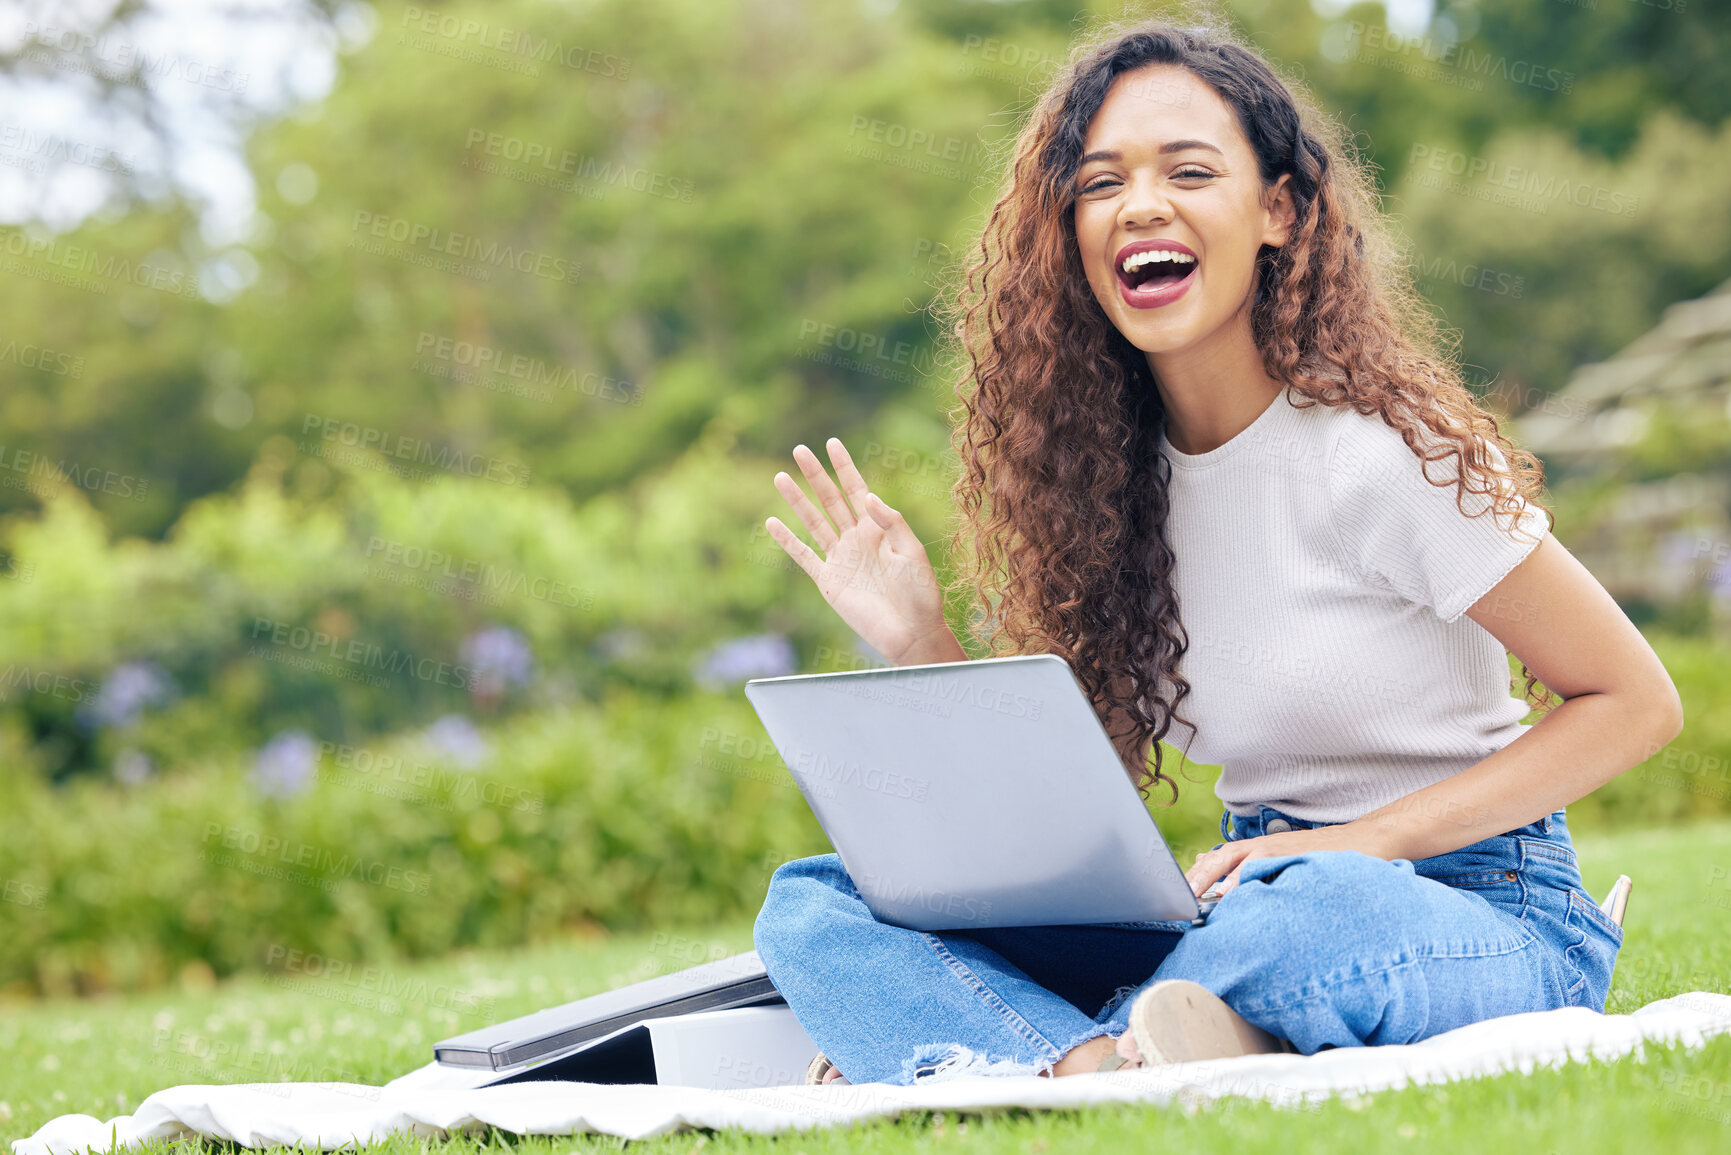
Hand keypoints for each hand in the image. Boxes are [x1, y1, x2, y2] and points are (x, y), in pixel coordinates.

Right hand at [765, 437, 955, 665]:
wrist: (911, 633)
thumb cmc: (920, 593)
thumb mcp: (912, 553)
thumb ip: (891, 522)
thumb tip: (867, 495)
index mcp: (879, 528)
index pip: (857, 489)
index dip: (845, 466)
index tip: (831, 443)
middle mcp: (857, 538)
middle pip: (831, 499)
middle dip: (815, 474)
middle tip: (799, 449)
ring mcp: (841, 559)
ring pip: (814, 521)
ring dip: (797, 500)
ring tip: (780, 477)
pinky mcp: (829, 581)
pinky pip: (804, 556)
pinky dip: (788, 540)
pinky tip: (772, 522)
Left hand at [1185, 822, 1391, 897]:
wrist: (1368, 841)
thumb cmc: (1325, 856)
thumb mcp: (1286, 860)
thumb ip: (1255, 868)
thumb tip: (1219, 878)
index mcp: (1259, 848)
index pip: (1219, 858)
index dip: (1196, 874)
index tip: (1176, 892)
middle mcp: (1265, 845)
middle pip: (1222, 856)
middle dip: (1198, 876)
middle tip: (1179, 897)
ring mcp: (1280, 849)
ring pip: (1240, 859)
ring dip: (1217, 877)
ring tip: (1198, 895)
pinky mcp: (1296, 855)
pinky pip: (1268, 865)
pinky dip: (1249, 877)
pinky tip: (1235, 892)